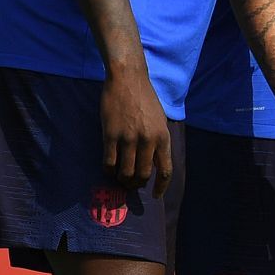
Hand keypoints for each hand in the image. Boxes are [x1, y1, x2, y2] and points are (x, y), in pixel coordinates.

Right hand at [100, 65, 172, 197]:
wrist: (128, 79)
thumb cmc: (145, 98)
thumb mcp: (160, 120)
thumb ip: (158, 141)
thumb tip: (154, 163)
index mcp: (163, 136)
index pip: (165, 170)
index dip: (160, 187)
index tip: (155, 196)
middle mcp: (147, 140)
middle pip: (143, 175)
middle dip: (136, 184)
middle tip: (131, 185)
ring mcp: (128, 138)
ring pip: (125, 172)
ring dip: (122, 180)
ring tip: (120, 178)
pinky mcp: (110, 135)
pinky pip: (109, 162)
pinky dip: (108, 171)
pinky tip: (108, 169)